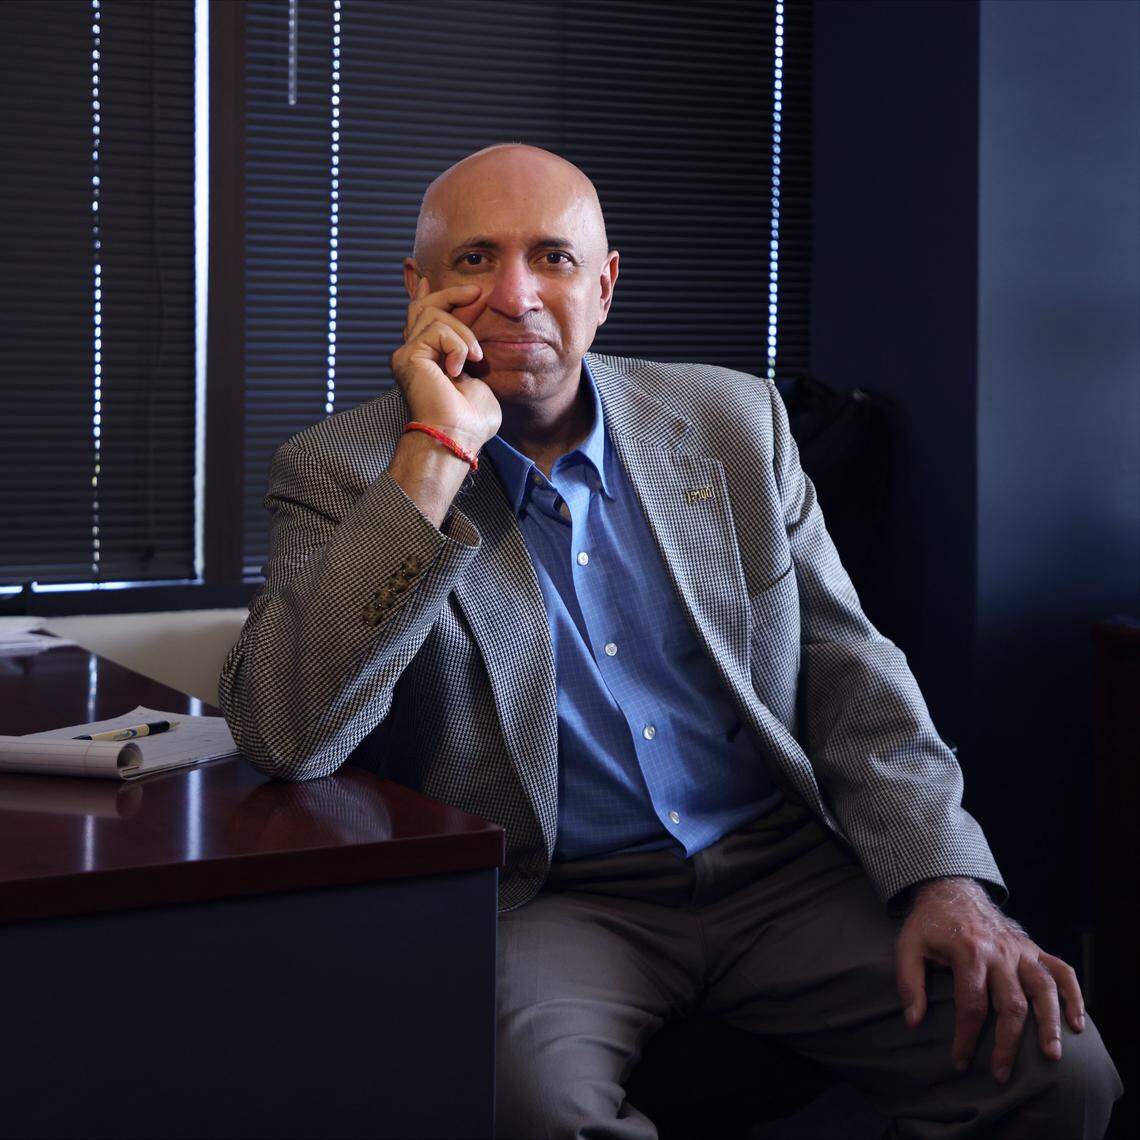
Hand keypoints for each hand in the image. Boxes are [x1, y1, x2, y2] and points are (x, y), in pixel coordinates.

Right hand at [390, 278, 501, 453]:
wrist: (456, 436)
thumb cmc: (471, 420)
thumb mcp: (480, 380)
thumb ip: (471, 357)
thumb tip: (474, 344)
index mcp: (429, 360)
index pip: (421, 320)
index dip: (425, 296)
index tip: (427, 279)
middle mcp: (413, 355)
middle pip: (425, 307)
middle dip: (451, 295)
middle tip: (476, 294)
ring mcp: (408, 354)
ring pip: (436, 315)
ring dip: (464, 334)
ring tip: (474, 360)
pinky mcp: (408, 356)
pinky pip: (438, 330)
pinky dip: (456, 346)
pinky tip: (459, 369)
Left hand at [895, 876, 1085, 1082]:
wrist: (952, 889)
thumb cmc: (930, 924)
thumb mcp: (908, 945)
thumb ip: (908, 982)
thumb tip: (913, 1021)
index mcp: (968, 951)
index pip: (971, 1005)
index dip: (966, 1038)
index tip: (960, 1063)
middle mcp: (999, 952)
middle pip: (1011, 1004)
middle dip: (1008, 1042)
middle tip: (1001, 1073)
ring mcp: (1020, 950)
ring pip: (1043, 989)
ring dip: (1049, 1023)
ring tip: (1051, 1055)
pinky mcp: (1033, 948)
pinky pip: (1061, 971)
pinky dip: (1074, 996)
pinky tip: (1077, 1024)